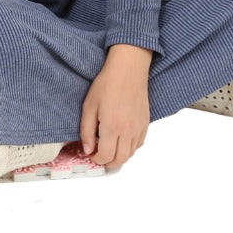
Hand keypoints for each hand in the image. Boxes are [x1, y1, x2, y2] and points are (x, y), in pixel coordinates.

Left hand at [80, 44, 151, 166]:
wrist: (128, 70)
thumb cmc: (106, 85)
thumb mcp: (89, 106)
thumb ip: (87, 131)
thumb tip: (87, 150)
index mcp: (112, 127)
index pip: (106, 156)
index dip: (97, 160)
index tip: (90, 155)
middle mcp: (128, 131)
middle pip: (121, 159)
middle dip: (108, 162)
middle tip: (99, 156)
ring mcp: (139, 128)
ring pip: (131, 153)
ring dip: (119, 156)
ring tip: (109, 148)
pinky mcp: (146, 123)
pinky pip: (139, 143)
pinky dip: (130, 147)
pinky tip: (121, 139)